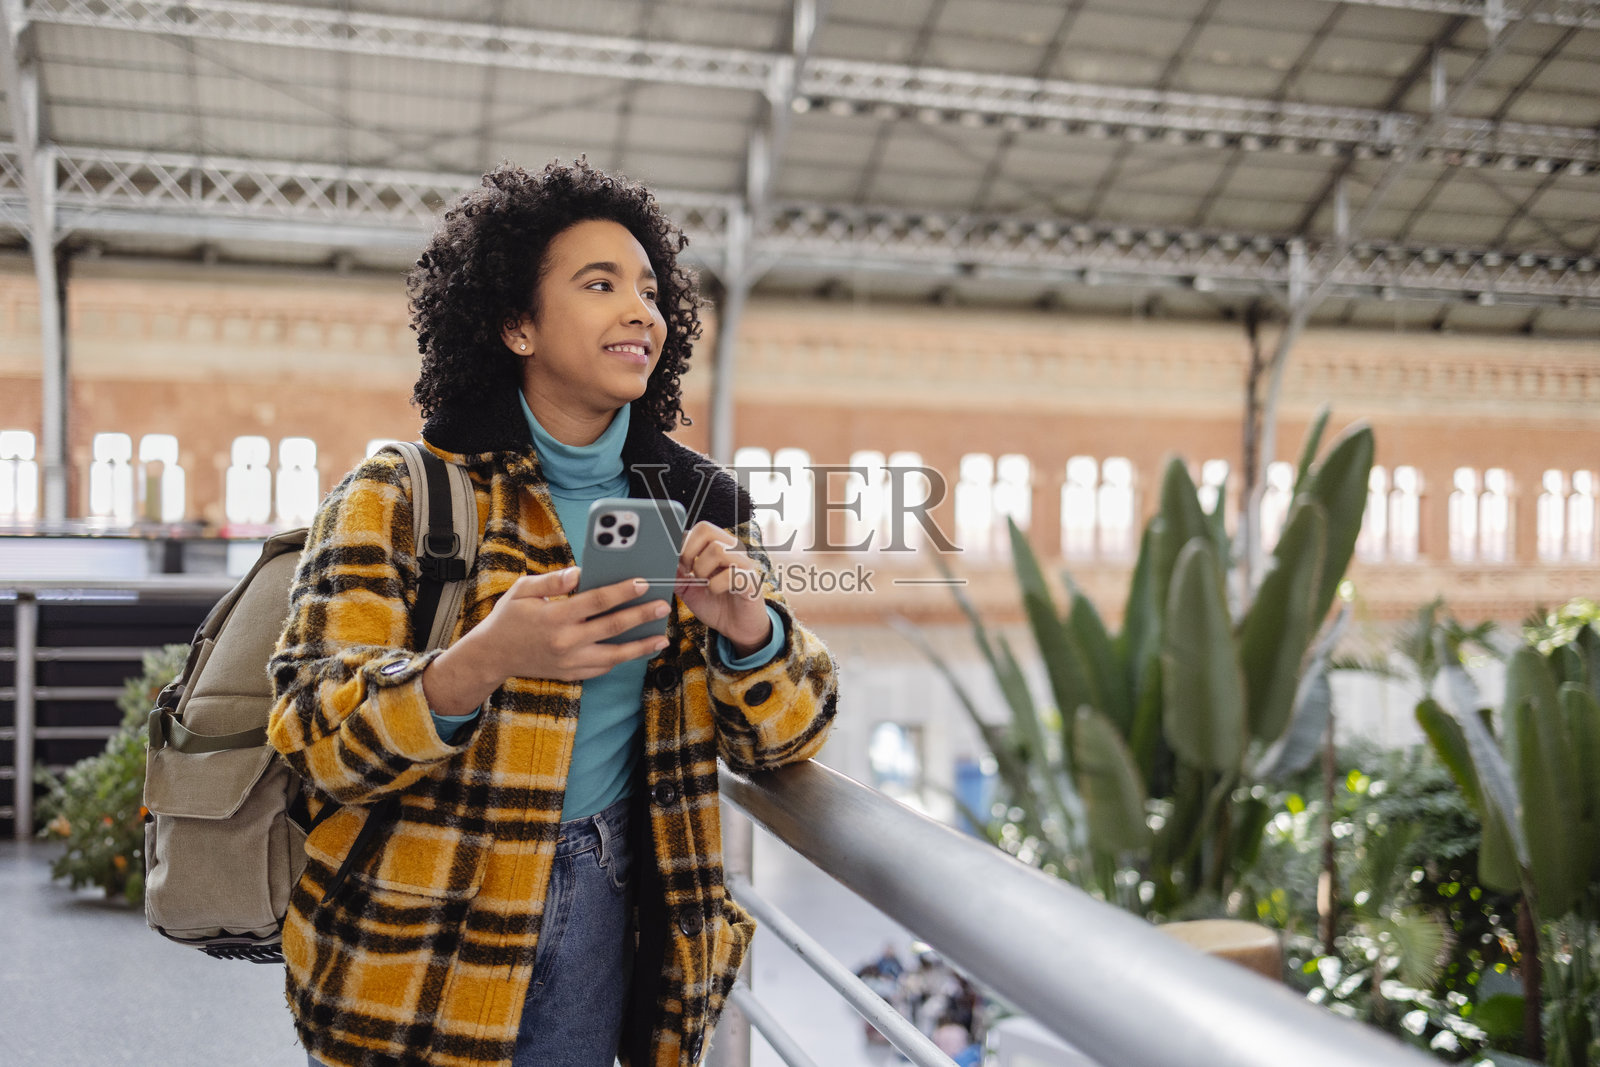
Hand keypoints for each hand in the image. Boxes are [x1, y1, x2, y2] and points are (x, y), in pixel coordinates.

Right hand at [423, 567, 668, 714]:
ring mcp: (569, 662)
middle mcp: (565, 642)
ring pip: (613, 656)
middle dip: (641, 616)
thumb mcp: (522, 590)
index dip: (622, 591)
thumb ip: (552, 580)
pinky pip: (602, 668)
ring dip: (640, 647)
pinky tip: (637, 650)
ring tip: (662, 637)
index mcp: (555, 617)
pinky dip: (621, 659)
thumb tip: (579, 573)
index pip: (596, 602)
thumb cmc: (509, 618)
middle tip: (663, 606)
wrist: (492, 656)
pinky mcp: (571, 674)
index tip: (643, 582)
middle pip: (612, 628)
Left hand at [675, 522, 771, 655]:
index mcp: (718, 547)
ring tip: (704, 584)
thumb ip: (676, 574)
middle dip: (688, 552)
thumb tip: (662, 561)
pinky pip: (731, 575)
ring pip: (717, 550)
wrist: (737, 628)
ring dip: (702, 570)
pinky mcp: (750, 581)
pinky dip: (716, 586)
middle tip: (688, 571)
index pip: (698, 528)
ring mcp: (743, 564)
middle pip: (706, 529)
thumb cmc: (716, 604)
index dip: (682, 544)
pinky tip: (715, 592)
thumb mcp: (688, 588)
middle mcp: (732, 550)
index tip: (679, 565)